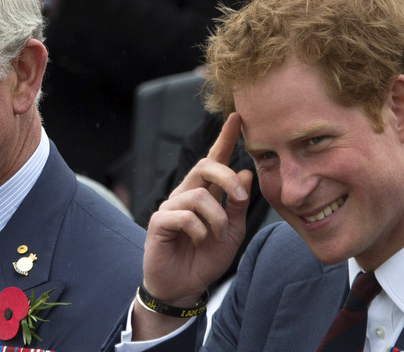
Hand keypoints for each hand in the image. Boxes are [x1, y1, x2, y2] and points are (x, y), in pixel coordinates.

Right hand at [132, 113, 252, 338]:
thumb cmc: (206, 256)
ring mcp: (170, 206)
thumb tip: (245, 172)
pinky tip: (199, 241)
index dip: (225, 138)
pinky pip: (183, 216)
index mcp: (204, 192)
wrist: (185, 285)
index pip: (214, 159)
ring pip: (199, 195)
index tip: (237, 117)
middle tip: (241, 196)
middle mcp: (185, 193)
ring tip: (217, 237)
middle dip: (227, 177)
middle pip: (204, 166)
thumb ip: (238, 205)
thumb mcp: (233, 231)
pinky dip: (199, 230)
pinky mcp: (158, 222)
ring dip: (217, 218)